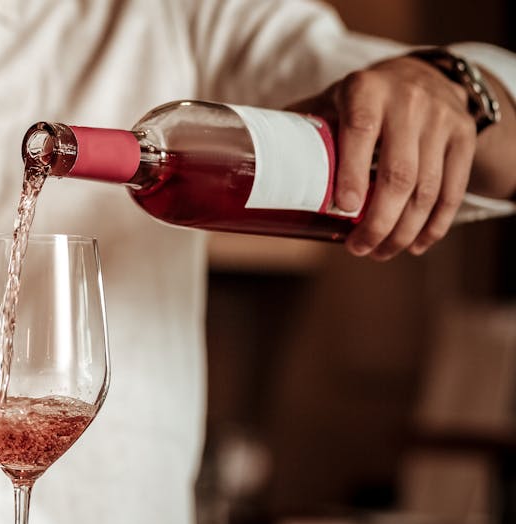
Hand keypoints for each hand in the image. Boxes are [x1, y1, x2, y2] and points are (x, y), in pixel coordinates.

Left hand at [290, 55, 477, 259]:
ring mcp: (441, 120)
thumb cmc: (360, 100)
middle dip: (379, 221)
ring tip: (380, 252)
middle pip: (399, 175)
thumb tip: (255, 166)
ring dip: (404, 231)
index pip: (361, 133)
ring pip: (427, 189)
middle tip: (359, 249)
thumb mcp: (328, 101)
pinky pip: (453, 189)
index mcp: (364, 91)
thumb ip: (300, 130)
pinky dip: (435, 224)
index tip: (343, 210)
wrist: (422, 75)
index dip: (353, 175)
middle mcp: (408, 102)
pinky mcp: (464, 137)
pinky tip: (417, 245)